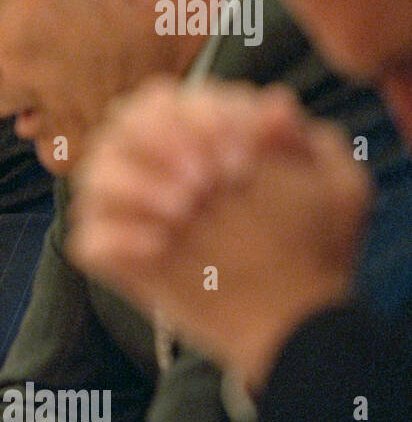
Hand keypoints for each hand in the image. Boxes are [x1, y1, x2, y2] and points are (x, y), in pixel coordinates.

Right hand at [68, 79, 370, 390]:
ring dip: (134, 184)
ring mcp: (131, 213)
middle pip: (120, 124)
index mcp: (195, 137)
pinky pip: (88, 239)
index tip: (240, 163)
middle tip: (205, 185)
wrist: (295, 322)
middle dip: (160, 144)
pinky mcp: (116, 259)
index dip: (198, 119)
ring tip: (183, 214)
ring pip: (93, 173)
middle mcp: (155, 167)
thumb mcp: (333, 189)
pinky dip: (118, 240)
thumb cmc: (314, 247)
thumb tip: (271, 104)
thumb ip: (305, 141)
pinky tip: (161, 250)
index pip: (166, 99)